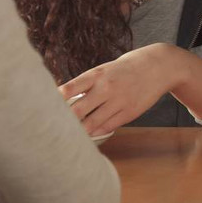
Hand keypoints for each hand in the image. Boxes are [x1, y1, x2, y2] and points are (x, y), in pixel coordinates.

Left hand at [58, 43, 179, 136]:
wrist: (158, 66)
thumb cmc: (126, 68)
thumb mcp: (105, 69)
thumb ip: (88, 83)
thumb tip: (65, 97)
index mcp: (97, 74)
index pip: (69, 88)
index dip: (54, 101)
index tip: (43, 109)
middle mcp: (106, 88)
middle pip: (77, 110)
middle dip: (64, 121)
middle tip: (52, 129)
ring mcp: (118, 102)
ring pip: (91, 123)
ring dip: (79, 131)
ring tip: (68, 136)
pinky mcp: (129, 113)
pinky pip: (107, 127)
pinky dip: (96, 131)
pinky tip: (90, 132)